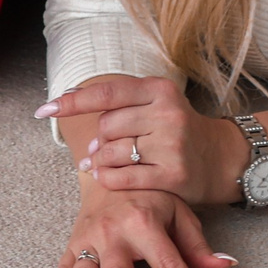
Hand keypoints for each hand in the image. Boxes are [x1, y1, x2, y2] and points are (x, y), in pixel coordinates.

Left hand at [38, 77, 248, 204]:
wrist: (222, 158)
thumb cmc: (178, 130)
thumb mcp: (156, 104)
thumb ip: (119, 104)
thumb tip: (67, 104)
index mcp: (160, 89)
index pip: (107, 93)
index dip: (73, 101)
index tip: (46, 108)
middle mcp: (167, 113)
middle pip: (107, 126)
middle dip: (99, 141)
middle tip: (101, 149)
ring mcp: (172, 144)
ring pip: (112, 153)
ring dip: (101, 161)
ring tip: (105, 164)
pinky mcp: (174, 174)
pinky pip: (123, 177)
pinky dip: (108, 178)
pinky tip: (108, 177)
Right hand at [51, 188, 233, 267]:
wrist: (110, 167)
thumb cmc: (151, 195)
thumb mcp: (179, 212)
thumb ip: (198, 245)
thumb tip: (225, 266)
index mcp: (144, 223)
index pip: (170, 265)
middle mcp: (114, 231)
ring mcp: (89, 237)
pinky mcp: (73, 242)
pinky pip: (62, 267)